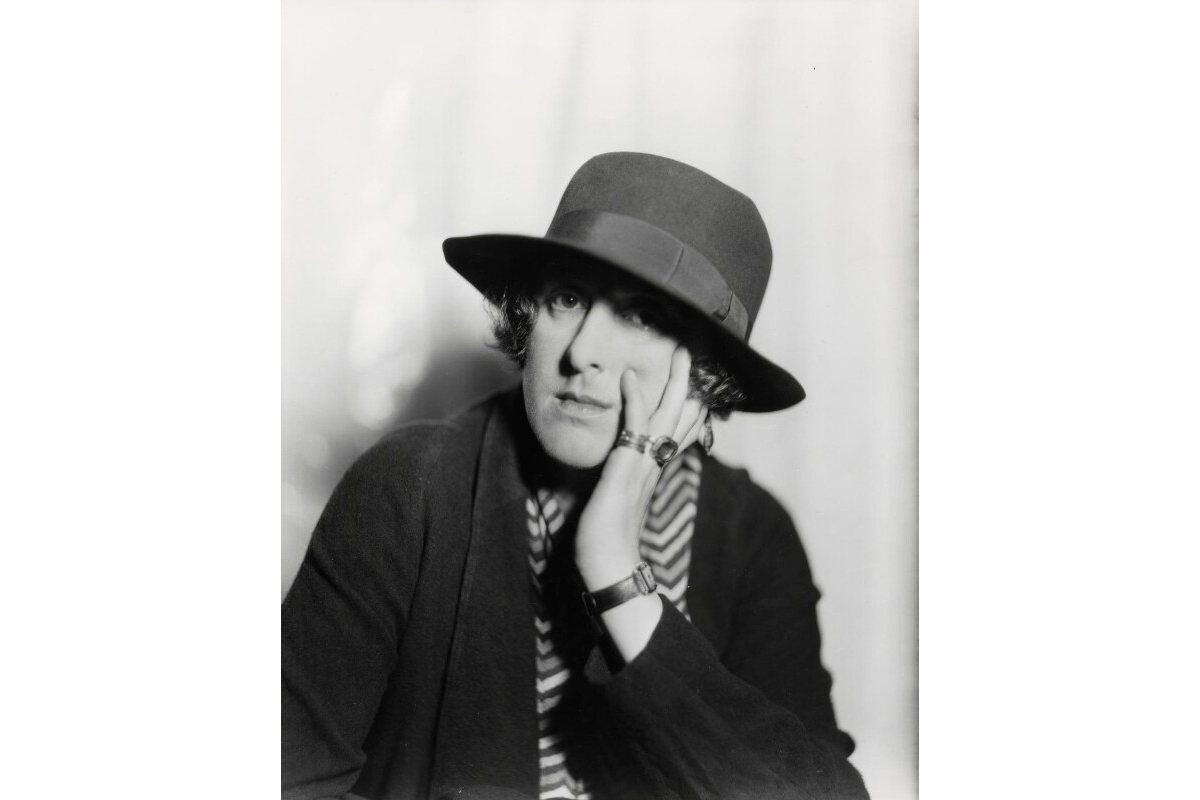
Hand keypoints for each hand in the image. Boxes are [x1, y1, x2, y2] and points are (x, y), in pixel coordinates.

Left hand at [574, 345, 706, 589]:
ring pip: (666, 417)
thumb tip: (621, 483)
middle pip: (678, 419)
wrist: (610, 570)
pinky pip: (634, 427)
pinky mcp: (626, 469)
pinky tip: (630, 377)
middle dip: (686, 386)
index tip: (695, 387)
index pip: (675, 434)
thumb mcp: (619, 508)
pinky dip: (635, 400)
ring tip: (679, 353)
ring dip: (673, 383)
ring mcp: (643, 467)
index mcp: (653, 475)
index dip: (685, 410)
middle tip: (692, 357)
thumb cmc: (608, 544)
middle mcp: (653, 467)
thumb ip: (624, 490)